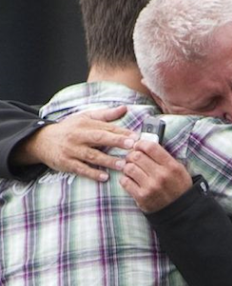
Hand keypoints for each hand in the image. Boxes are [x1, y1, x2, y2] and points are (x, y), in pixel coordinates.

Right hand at [12, 106, 137, 180]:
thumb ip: (106, 115)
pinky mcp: (66, 163)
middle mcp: (79, 136)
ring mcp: (72, 150)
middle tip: (133, 146)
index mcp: (85, 123)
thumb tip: (125, 108)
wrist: (41, 140)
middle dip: (117, 141)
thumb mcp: (85, 117)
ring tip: (123, 165)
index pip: (107, 127)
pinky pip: (81, 169)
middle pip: (100, 138)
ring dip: (108, 160)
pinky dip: (92, 173)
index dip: (122, 132)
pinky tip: (105, 177)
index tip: (136, 136)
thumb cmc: (69, 128)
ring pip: (92, 155)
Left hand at [120, 140, 191, 212]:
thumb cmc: (178, 187)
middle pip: (137, 156)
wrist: (180, 211)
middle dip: (132, 155)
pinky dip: (125, 179)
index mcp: (171, 166)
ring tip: (131, 169)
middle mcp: (161, 175)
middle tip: (132, 157)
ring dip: (127, 167)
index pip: (151, 147)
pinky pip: (125, 182)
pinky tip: (130, 179)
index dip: (141, 143)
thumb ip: (164, 157)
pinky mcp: (142, 197)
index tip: (138, 145)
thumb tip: (146, 146)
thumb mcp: (179, 169)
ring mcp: (150, 186)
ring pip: (129, 168)